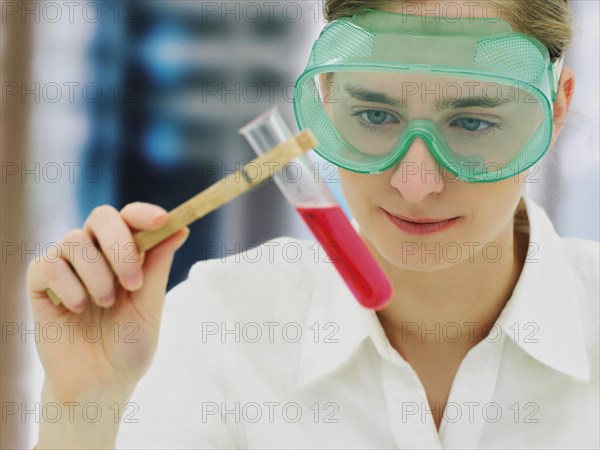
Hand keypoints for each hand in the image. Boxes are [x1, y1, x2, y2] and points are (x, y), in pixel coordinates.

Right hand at [27, 202, 188, 401]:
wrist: (99, 384)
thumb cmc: (129, 344)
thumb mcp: (150, 305)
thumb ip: (158, 266)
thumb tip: (181, 228)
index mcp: (125, 253)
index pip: (130, 218)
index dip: (143, 213)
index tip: (161, 221)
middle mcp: (95, 253)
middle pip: (101, 217)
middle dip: (120, 245)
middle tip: (132, 281)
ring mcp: (66, 266)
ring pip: (74, 240)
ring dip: (96, 274)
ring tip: (106, 304)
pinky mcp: (40, 284)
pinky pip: (48, 264)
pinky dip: (68, 286)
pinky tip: (77, 309)